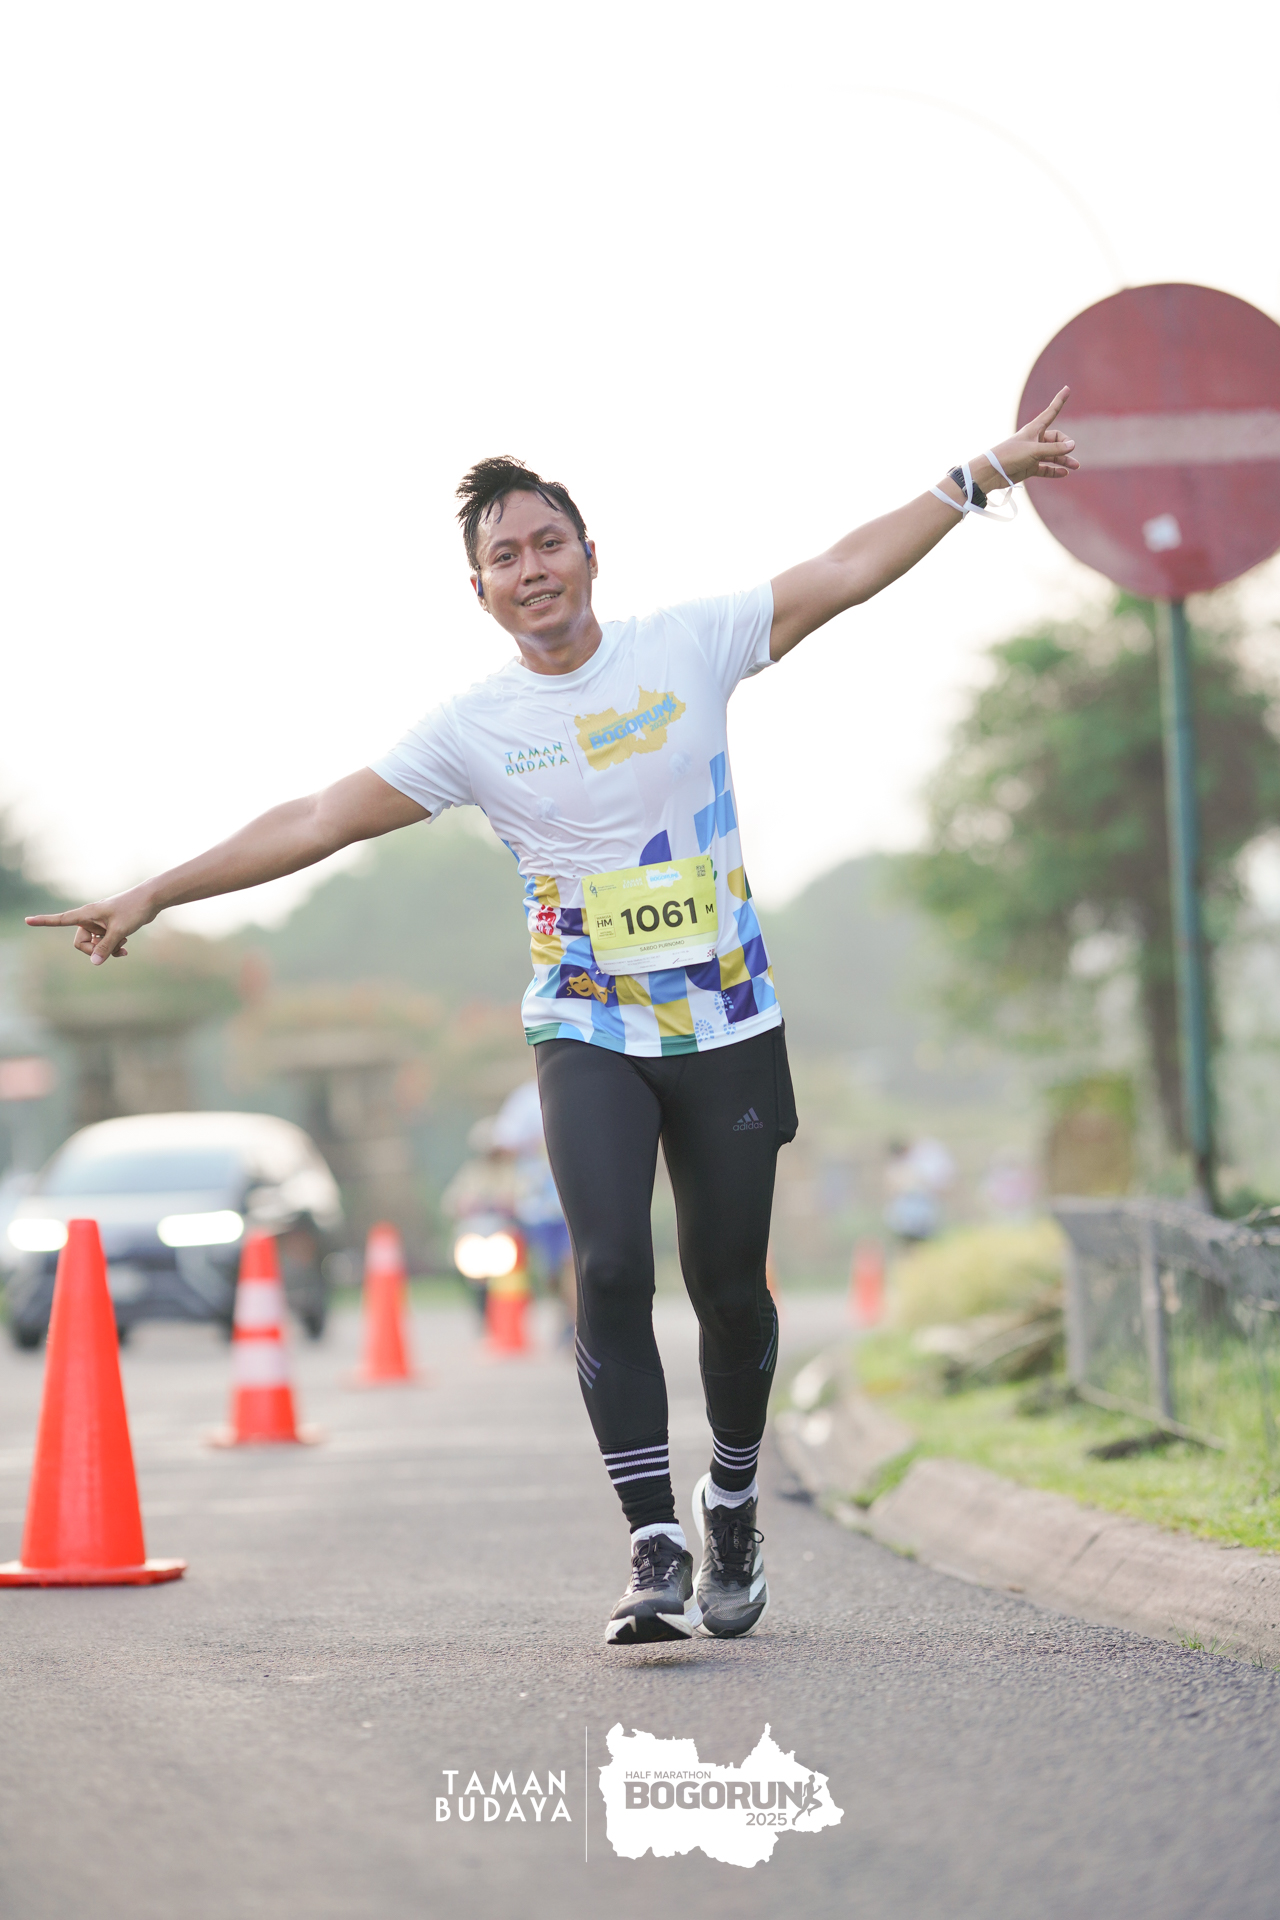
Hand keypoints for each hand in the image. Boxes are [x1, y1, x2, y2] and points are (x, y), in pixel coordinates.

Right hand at [25, 885, 157, 964]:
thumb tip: (94, 962)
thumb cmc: (134, 910)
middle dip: (94, 950)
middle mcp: (90, 917)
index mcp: (87, 914)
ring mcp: (100, 922)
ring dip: (107, 948)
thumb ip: (106, 947)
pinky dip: (113, 946)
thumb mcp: (119, 931)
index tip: (27, 921)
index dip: (44, 921)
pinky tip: (125, 949)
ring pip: (95, 944)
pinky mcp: (109, 926)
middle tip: (112, 948)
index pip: (61, 919)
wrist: (151, 899)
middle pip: (81, 942)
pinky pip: (105, 942)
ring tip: (124, 944)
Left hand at [981, 386, 1078, 488]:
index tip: (1067, 388)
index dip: (1060, 400)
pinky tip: (1065, 473)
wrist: (992, 472)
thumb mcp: (1034, 450)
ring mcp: (1032, 454)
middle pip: (1057, 439)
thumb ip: (1054, 448)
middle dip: (1065, 445)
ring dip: (1064, 460)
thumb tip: (1073, 445)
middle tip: (1070, 451)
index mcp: (1034, 429)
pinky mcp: (1029, 467)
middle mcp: (1035, 440)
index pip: (1051, 411)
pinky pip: (1046, 468)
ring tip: (1076, 466)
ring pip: (1053, 455)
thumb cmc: (1010, 456)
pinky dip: (1055, 470)